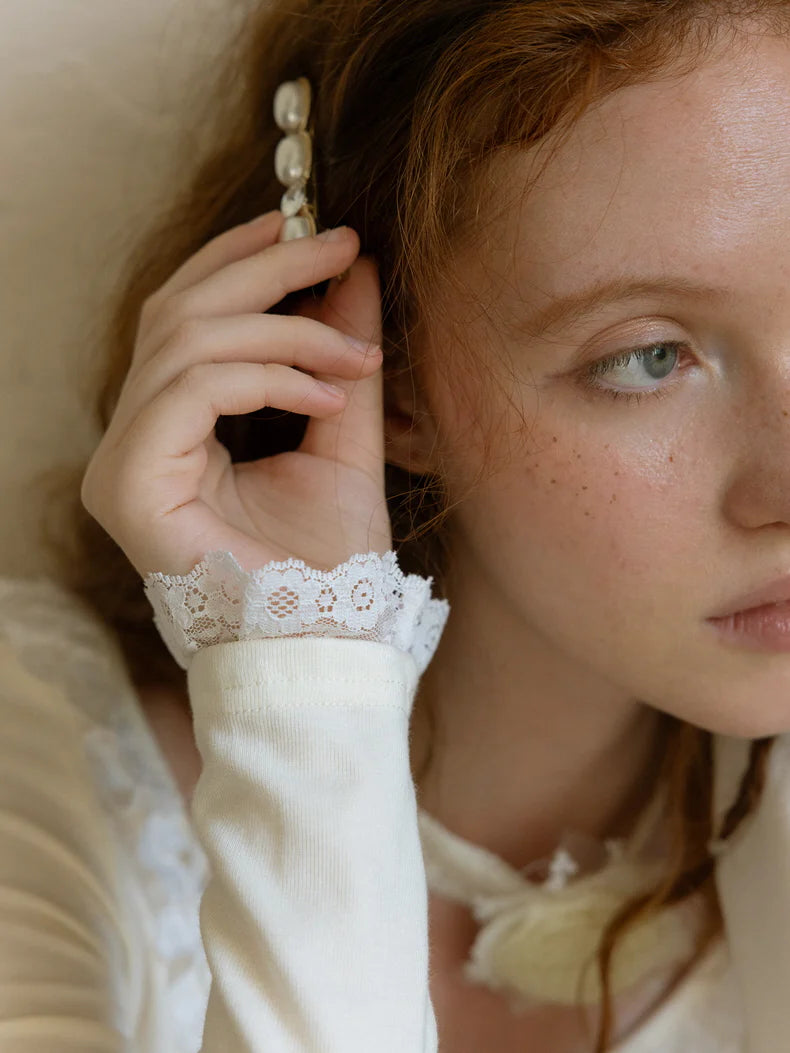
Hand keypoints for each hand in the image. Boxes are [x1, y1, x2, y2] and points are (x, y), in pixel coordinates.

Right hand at [80, 210, 390, 578]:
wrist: (324, 644)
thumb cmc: (329, 560)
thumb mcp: (343, 436)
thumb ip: (338, 355)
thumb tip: (356, 272)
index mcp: (174, 429)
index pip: (185, 319)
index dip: (241, 261)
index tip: (316, 231)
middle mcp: (136, 440)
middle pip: (178, 314)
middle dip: (265, 269)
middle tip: (341, 244)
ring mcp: (124, 463)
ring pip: (185, 342)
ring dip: (283, 329)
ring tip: (355, 348)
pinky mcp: (129, 485)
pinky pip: (190, 390)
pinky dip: (267, 376)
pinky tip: (328, 391)